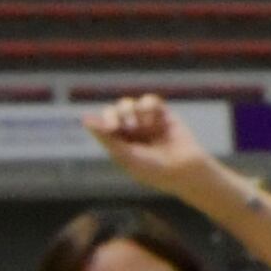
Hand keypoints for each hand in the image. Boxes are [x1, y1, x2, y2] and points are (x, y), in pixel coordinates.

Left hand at [85, 94, 223, 197]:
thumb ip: (105, 137)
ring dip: (134, 113)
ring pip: (130, 103)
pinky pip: (149, 100)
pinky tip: (153, 119)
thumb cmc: (153, 169)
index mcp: (119, 140)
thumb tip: (85, 119)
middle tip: (130, 127)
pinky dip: (148, 106)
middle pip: (115, 110)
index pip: (104, 122)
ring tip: (143, 127)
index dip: (105, 120)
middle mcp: (131, 129)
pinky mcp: (164, 115)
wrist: (185, 170)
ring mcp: (147, 121)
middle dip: (119, 115)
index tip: (112, 128)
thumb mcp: (125, 155)